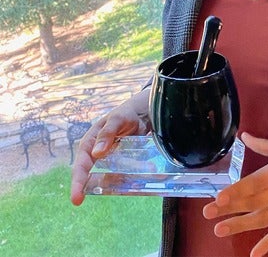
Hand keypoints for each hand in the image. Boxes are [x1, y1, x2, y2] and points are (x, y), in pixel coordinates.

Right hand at [70, 91, 150, 205]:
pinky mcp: (122, 162)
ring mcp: (109, 159)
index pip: (80, 165)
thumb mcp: (116, 120)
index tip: (75, 199)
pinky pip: (121, 174)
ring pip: (105, 176)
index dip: (77, 181)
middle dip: (84, 187)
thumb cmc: (125, 114)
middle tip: (78, 201)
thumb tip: (96, 153)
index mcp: (90, 144)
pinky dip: (125, 180)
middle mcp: (96, 154)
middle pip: (88, 174)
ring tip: (118, 191)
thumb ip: (107, 134)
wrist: (142, 113)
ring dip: (109, 186)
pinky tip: (133, 186)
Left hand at [202, 132, 267, 256]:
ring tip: (220, 230)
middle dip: (230, 208)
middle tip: (207, 214)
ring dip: (241, 225)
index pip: (256, 182)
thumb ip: (266, 145)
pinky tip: (254, 254)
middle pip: (255, 201)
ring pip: (264, 218)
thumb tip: (243, 137)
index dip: (236, 191)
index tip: (217, 198)